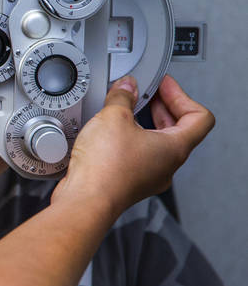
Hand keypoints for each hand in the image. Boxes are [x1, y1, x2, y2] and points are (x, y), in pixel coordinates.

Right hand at [52, 75, 214, 215]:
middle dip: (161, 107)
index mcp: (175, 148)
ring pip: (156, 144)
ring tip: (123, 111)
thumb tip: (126, 87)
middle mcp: (167, 164)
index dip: (182, 96)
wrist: (86, 200)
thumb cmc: (106, 169)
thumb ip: (122, 97)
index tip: (163, 85)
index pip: (199, 117)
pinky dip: (128, 140)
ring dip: (143, 124)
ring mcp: (149, 176)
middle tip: (144, 93)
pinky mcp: (130, 182)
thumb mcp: (113, 117)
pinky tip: (108, 133)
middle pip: (178, 130)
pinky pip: (137, 156)